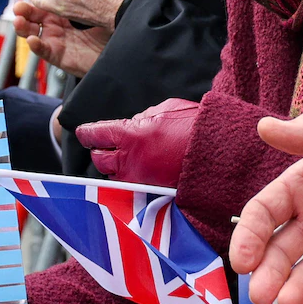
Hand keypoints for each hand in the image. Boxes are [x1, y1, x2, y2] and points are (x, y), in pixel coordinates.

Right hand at [13, 0, 108, 76]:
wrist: (120, 45)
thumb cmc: (110, 24)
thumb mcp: (95, 1)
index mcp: (61, 7)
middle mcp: (55, 22)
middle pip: (31, 13)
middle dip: (22, 7)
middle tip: (18, 3)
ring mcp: (55, 38)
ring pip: (31, 31)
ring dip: (22, 25)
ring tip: (19, 20)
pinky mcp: (57, 55)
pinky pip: (43, 50)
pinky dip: (36, 45)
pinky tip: (33, 39)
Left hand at [76, 98, 199, 187]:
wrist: (220, 151)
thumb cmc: (196, 126)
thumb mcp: (164, 109)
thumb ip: (142, 117)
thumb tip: (133, 123)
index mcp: (130, 135)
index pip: (95, 135)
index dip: (86, 133)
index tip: (82, 133)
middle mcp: (130, 161)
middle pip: (99, 160)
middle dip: (98, 152)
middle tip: (100, 147)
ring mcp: (140, 181)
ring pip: (113, 177)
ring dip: (113, 168)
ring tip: (120, 161)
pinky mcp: (152, 194)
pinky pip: (131, 188)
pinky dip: (129, 181)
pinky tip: (135, 174)